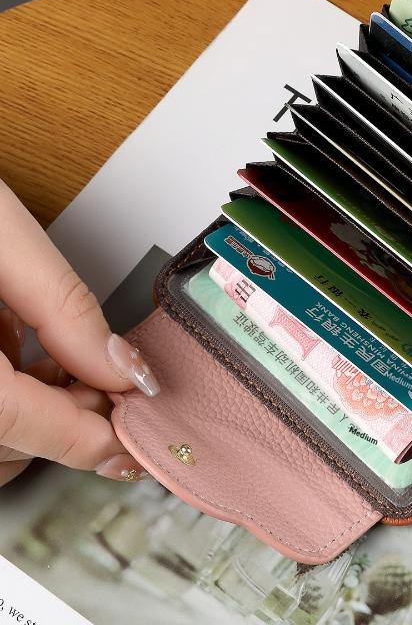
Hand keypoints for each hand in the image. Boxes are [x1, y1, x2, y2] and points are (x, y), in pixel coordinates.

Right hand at [0, 181, 158, 486]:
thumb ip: (64, 306)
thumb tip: (120, 365)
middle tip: (111, 382)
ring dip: (38, 411)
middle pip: (2, 441)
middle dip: (68, 418)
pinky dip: (9, 395)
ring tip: (66, 364)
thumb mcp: (1, 237)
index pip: (14, 425)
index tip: (130, 444)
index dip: (83, 439)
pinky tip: (19, 353)